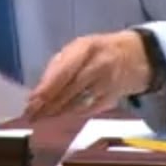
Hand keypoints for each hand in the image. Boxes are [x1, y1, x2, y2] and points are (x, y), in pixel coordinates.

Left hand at [24, 30, 151, 119]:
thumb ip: (60, 65)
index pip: (63, 71)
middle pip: (69, 89)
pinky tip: (60, 116)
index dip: (46, 88)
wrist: (135, 56)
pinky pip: (88, 109)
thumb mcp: (79, 48)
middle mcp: (98, 65)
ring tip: (40, 117)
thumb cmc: (99, 51)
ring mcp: (108, 83)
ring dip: (57, 112)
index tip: (31, 100)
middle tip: (31, 114)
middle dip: (47, 104)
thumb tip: (39, 89)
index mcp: (86, 47)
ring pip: (78, 103)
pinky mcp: (113, 98)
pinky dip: (72, 114)